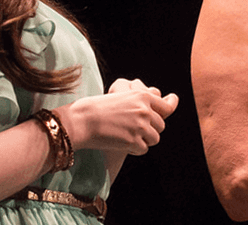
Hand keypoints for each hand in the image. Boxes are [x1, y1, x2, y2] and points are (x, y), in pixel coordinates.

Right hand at [54, 78, 179, 155]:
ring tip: (127, 138)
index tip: (165, 112)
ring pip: (155, 139)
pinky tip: (122, 145)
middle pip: (161, 126)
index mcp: (142, 96)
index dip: (164, 113)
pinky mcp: (134, 141)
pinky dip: (135, 150)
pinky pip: (143, 149)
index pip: (166, 107)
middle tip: (133, 131)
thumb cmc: (97, 108)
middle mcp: (145, 110)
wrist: (82, 120)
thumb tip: (164, 106)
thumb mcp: (121, 96)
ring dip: (144, 141)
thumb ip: (140, 103)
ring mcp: (141, 126)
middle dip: (150, 130)